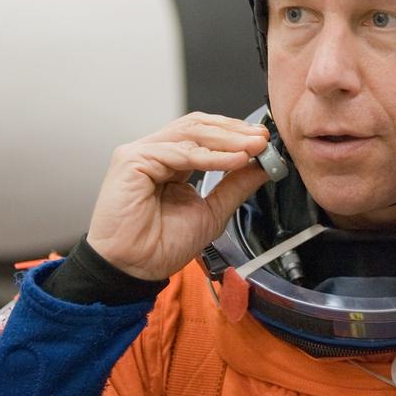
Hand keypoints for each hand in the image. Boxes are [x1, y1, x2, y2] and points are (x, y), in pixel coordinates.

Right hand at [87, 113, 272, 279]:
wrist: (134, 269)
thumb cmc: (161, 246)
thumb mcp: (212, 212)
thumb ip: (235, 186)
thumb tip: (262, 166)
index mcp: (171, 161)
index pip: (205, 134)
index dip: (235, 133)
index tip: (263, 140)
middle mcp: (156, 152)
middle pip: (198, 126)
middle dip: (234, 132)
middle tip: (262, 139)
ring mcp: (142, 153)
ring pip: (190, 133)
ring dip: (227, 139)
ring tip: (253, 147)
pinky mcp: (132, 160)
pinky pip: (179, 152)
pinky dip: (210, 156)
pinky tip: (234, 160)